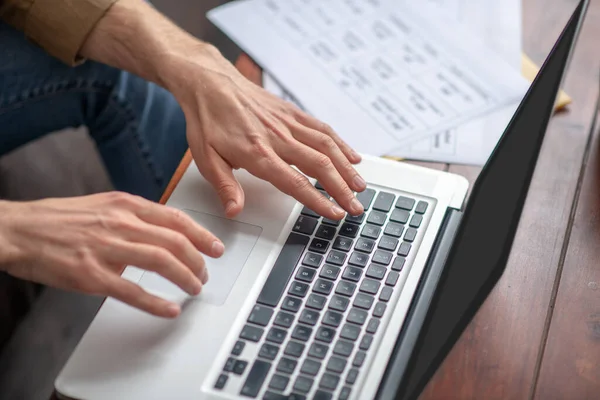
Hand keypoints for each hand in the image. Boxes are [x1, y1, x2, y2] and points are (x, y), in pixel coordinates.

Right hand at [0, 193, 223, 317]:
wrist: (19, 230)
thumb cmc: (59, 219)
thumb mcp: (103, 205)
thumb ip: (133, 217)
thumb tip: (160, 234)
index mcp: (125, 205)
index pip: (175, 218)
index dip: (201, 235)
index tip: (215, 247)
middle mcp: (120, 223)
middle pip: (175, 241)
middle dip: (197, 260)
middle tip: (205, 273)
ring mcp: (106, 248)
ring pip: (161, 262)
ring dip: (185, 277)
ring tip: (194, 288)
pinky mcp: (91, 275)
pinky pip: (132, 290)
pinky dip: (155, 302)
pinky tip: (169, 308)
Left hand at [166, 45, 366, 219]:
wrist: (209, 82)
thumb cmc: (207, 120)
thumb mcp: (205, 158)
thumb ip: (225, 186)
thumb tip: (235, 211)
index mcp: (258, 154)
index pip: (295, 183)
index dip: (319, 201)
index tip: (335, 214)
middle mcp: (278, 138)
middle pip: (319, 166)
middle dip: (342, 189)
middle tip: (356, 207)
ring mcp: (288, 123)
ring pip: (326, 146)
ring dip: (346, 168)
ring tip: (360, 186)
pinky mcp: (292, 112)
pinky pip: (321, 128)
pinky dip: (340, 143)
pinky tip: (352, 156)